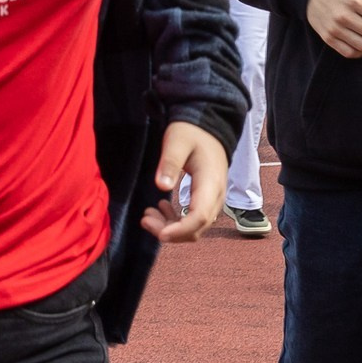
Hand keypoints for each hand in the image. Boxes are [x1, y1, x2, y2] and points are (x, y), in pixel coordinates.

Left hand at [141, 120, 228, 242]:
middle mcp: (216, 196)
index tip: (160, 234)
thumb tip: (162, 187)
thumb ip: (170, 163)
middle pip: (197, 228)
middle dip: (170, 231)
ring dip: (171, 227)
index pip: (200, 217)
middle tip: (145, 219)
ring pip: (195, 227)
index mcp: (210, 183)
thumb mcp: (177, 142)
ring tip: (147, 215)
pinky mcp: (207, 200)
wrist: (209, 128)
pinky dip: (177, 221)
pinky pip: (194, 219)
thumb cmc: (192, 133)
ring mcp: (213, 200)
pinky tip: (161, 208)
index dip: (180, 230)